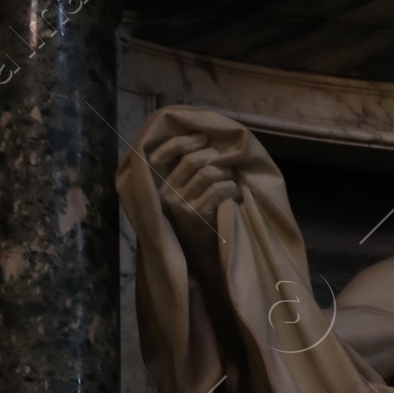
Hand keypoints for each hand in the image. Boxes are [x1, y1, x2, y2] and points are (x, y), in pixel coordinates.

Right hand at [147, 118, 248, 281]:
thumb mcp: (184, 192)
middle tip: (227, 165)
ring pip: (208, 172)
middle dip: (216, 158)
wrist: (202, 254)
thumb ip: (185, 169)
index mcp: (158, 184)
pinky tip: (236, 196)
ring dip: (227, 174)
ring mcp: (179, 205)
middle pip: (193, 160)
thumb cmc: (197, 217)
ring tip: (232, 182)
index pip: (162, 153)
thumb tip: (202, 138)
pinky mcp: (195, 215)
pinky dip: (233, 189)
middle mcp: (164, 193)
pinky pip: (219, 189)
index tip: (204, 138)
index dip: (184, 141)